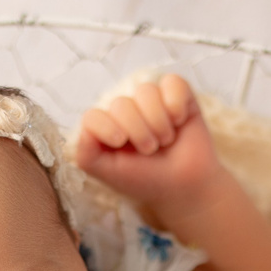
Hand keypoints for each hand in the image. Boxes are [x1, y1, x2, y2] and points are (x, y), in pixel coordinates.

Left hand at [75, 74, 222, 212]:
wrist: (184, 187)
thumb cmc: (145, 179)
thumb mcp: (107, 173)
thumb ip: (86, 153)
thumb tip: (86, 127)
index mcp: (105, 126)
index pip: (93, 116)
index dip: (107, 129)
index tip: (121, 144)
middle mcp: (126, 110)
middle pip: (121, 104)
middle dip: (139, 132)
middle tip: (150, 150)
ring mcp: (152, 100)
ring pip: (146, 91)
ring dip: (159, 122)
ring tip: (165, 140)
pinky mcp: (178, 94)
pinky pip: (173, 82)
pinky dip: (176, 103)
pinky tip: (179, 121)